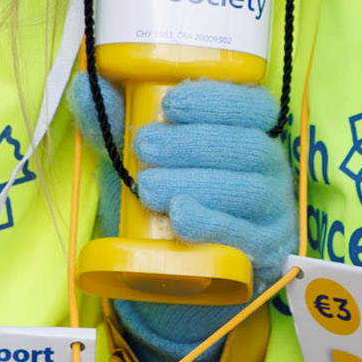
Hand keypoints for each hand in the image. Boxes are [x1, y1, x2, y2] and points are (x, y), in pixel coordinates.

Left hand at [126, 78, 298, 275]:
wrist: (174, 277)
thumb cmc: (161, 204)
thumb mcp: (138, 162)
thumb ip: (118, 123)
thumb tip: (86, 84)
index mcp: (250, 136)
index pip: (254, 106)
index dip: (217, 99)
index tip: (171, 103)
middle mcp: (271, 170)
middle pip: (249, 147)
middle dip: (193, 143)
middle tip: (144, 147)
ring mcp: (275, 214)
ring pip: (250, 191)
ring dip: (196, 183)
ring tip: (148, 188)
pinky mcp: (268, 255)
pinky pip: (248, 238)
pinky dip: (213, 224)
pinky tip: (181, 215)